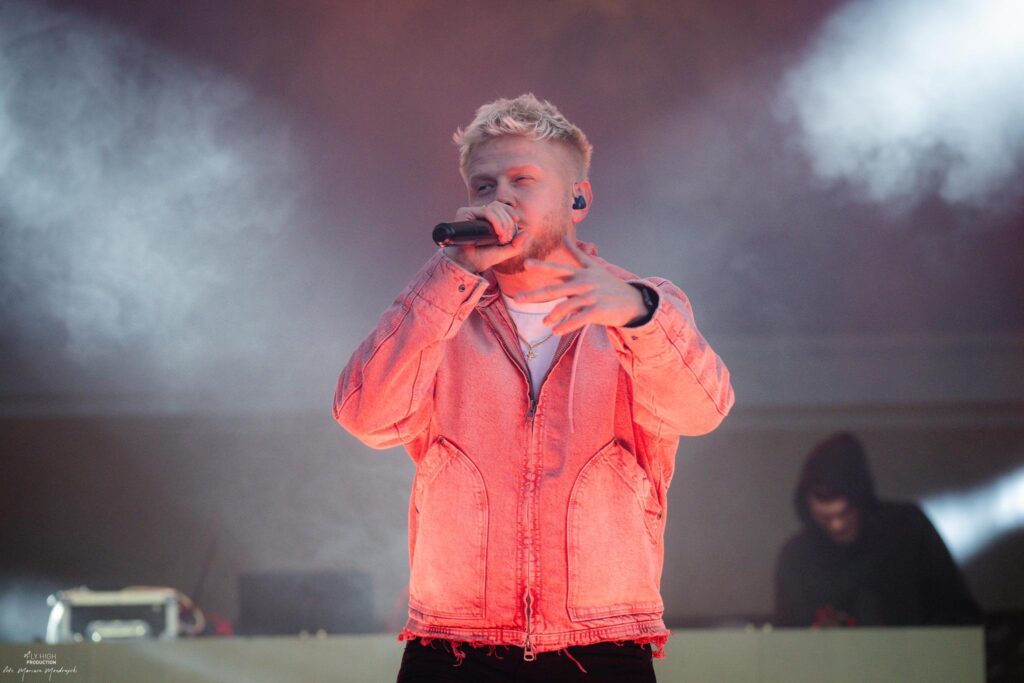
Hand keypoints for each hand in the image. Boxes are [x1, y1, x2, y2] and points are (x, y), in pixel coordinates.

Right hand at [443, 201, 528, 273]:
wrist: (467, 264)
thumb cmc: (482, 258)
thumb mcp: (503, 252)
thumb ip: (516, 245)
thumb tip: (525, 232)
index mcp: (486, 219)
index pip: (500, 206)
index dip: (510, 211)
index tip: (517, 221)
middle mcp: (478, 214)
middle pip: (499, 206)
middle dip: (508, 222)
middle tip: (506, 239)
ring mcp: (471, 213)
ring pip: (494, 208)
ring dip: (503, 223)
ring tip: (502, 238)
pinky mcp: (464, 213)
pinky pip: (486, 211)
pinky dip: (496, 221)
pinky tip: (498, 233)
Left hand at [515, 236, 646, 333]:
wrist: (632, 301)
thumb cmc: (609, 285)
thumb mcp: (594, 267)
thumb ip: (577, 254)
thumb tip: (564, 237)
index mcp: (581, 273)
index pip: (558, 269)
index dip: (542, 266)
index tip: (526, 264)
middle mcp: (584, 283)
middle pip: (554, 289)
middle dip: (534, 295)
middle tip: (517, 299)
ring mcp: (591, 296)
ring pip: (564, 307)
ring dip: (551, 316)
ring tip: (545, 323)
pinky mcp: (597, 310)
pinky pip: (577, 320)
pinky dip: (565, 327)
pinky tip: (556, 332)